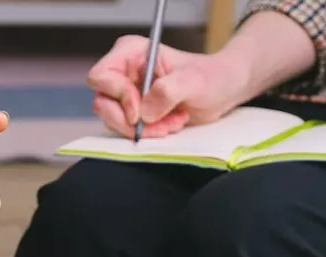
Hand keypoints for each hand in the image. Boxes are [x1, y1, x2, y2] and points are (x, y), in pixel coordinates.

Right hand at [87, 35, 248, 138]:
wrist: (223, 90)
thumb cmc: (211, 77)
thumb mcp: (194, 81)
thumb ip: (167, 91)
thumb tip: (144, 112)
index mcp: (131, 53)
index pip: (102, 77)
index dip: (118, 97)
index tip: (140, 112)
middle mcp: (123, 72)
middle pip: (103, 103)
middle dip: (130, 121)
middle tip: (159, 124)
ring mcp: (126, 93)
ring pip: (113, 120)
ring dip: (143, 129)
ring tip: (171, 123)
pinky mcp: (133, 112)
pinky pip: (127, 129)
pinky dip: (148, 134)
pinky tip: (169, 125)